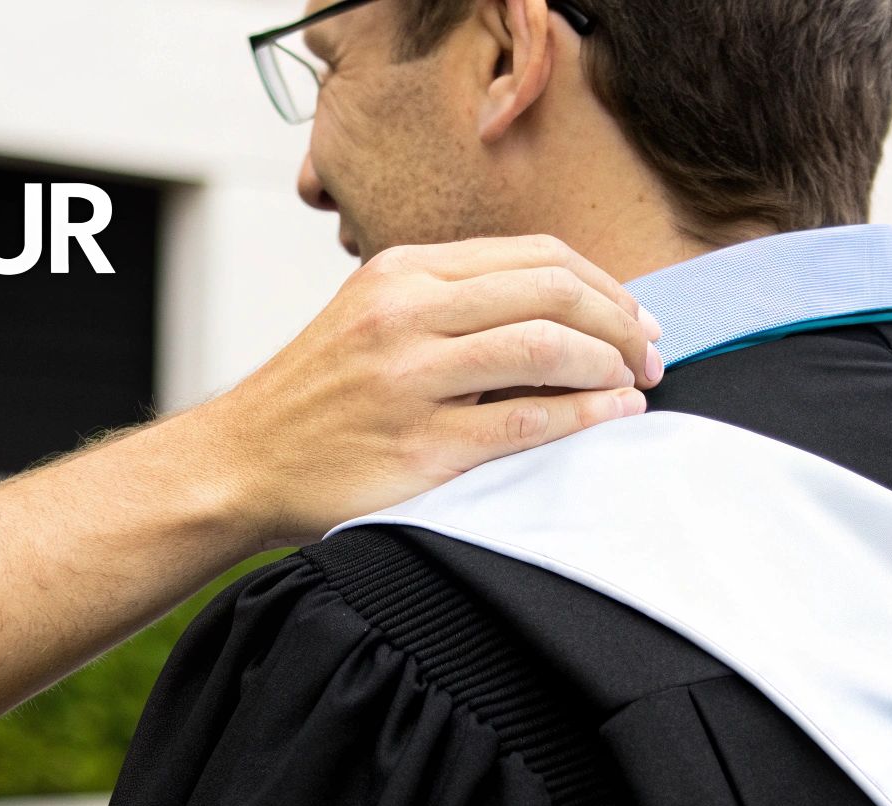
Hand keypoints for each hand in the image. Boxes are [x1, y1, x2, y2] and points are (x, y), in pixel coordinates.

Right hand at [189, 234, 662, 546]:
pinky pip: (527, 422)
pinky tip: (613, 417)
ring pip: (547, 348)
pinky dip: (586, 416)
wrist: (240, 463)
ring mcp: (409, 381)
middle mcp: (404, 314)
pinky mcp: (419, 447)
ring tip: (635, 385)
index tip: (634, 317)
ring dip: (611, 365)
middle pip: (552, 291)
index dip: (603, 283)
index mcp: (400, 272)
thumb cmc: (319, 397)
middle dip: (622, 321)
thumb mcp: (372, 317)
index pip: (533, 255)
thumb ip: (452, 302)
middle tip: (651, 354)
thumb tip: (566, 306)